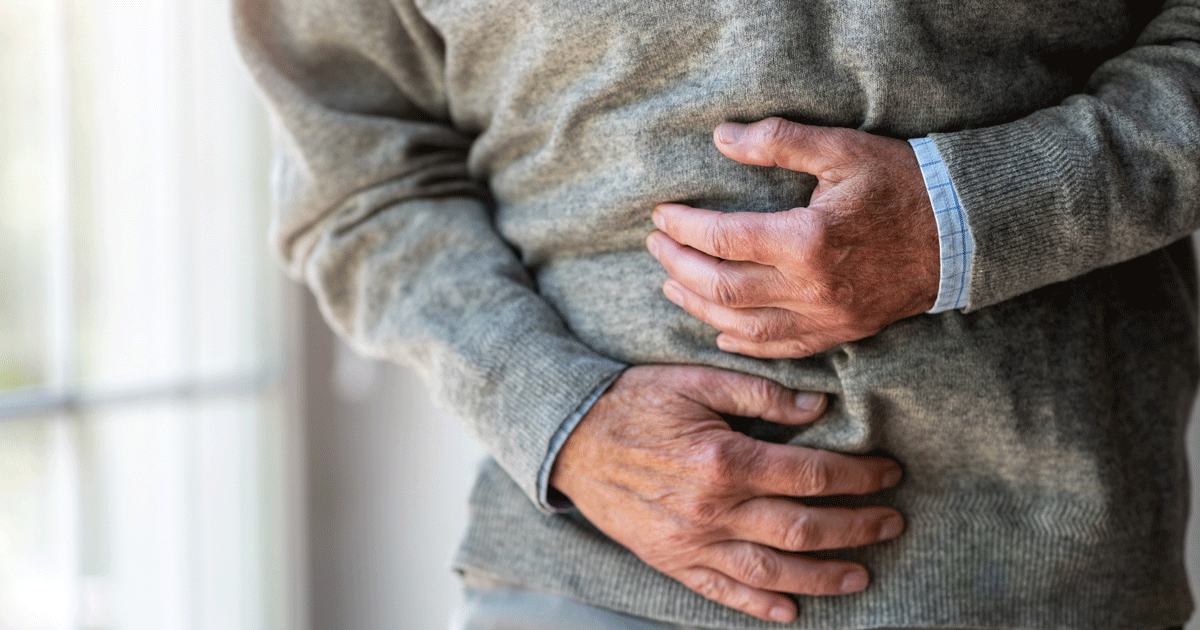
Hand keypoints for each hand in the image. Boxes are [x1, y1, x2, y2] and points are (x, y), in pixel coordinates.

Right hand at [550, 365, 903, 622]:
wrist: (569, 438)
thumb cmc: (634, 403)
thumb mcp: (694, 381)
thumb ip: (759, 394)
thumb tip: (817, 406)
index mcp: (724, 460)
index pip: (811, 475)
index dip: (859, 477)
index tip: (888, 474)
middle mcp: (713, 510)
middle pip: (804, 529)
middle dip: (858, 527)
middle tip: (893, 523)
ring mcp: (691, 543)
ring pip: (773, 572)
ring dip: (824, 577)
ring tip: (862, 573)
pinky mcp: (671, 561)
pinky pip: (722, 592)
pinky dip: (760, 608)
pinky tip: (792, 612)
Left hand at [647, 117, 940, 358]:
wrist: (965, 233)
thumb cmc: (903, 184)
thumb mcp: (842, 150)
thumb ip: (778, 142)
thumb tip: (721, 138)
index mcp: (807, 240)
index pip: (724, 239)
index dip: (684, 228)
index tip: (662, 215)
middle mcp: (811, 288)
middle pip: (722, 288)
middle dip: (680, 266)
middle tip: (656, 246)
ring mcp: (826, 317)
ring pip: (743, 326)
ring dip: (699, 307)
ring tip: (672, 284)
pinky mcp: (841, 332)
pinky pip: (781, 350)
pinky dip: (743, 344)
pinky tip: (719, 332)